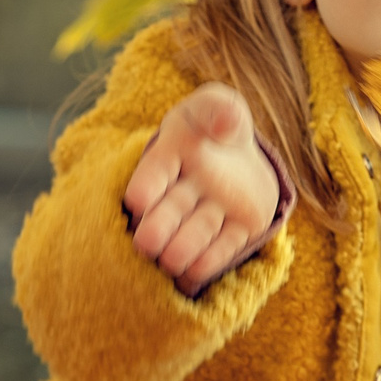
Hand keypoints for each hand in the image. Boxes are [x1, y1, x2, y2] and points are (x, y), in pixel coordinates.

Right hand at [124, 82, 280, 292]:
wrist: (243, 157)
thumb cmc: (221, 124)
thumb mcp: (219, 107)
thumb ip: (220, 109)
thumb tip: (226, 120)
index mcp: (171, 155)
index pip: (156, 171)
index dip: (147, 185)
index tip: (137, 200)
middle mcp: (185, 191)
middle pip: (170, 211)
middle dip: (158, 226)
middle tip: (146, 243)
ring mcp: (211, 214)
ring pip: (195, 233)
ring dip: (183, 248)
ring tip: (171, 261)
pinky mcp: (239, 231)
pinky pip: (224, 247)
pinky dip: (211, 261)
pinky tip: (195, 274)